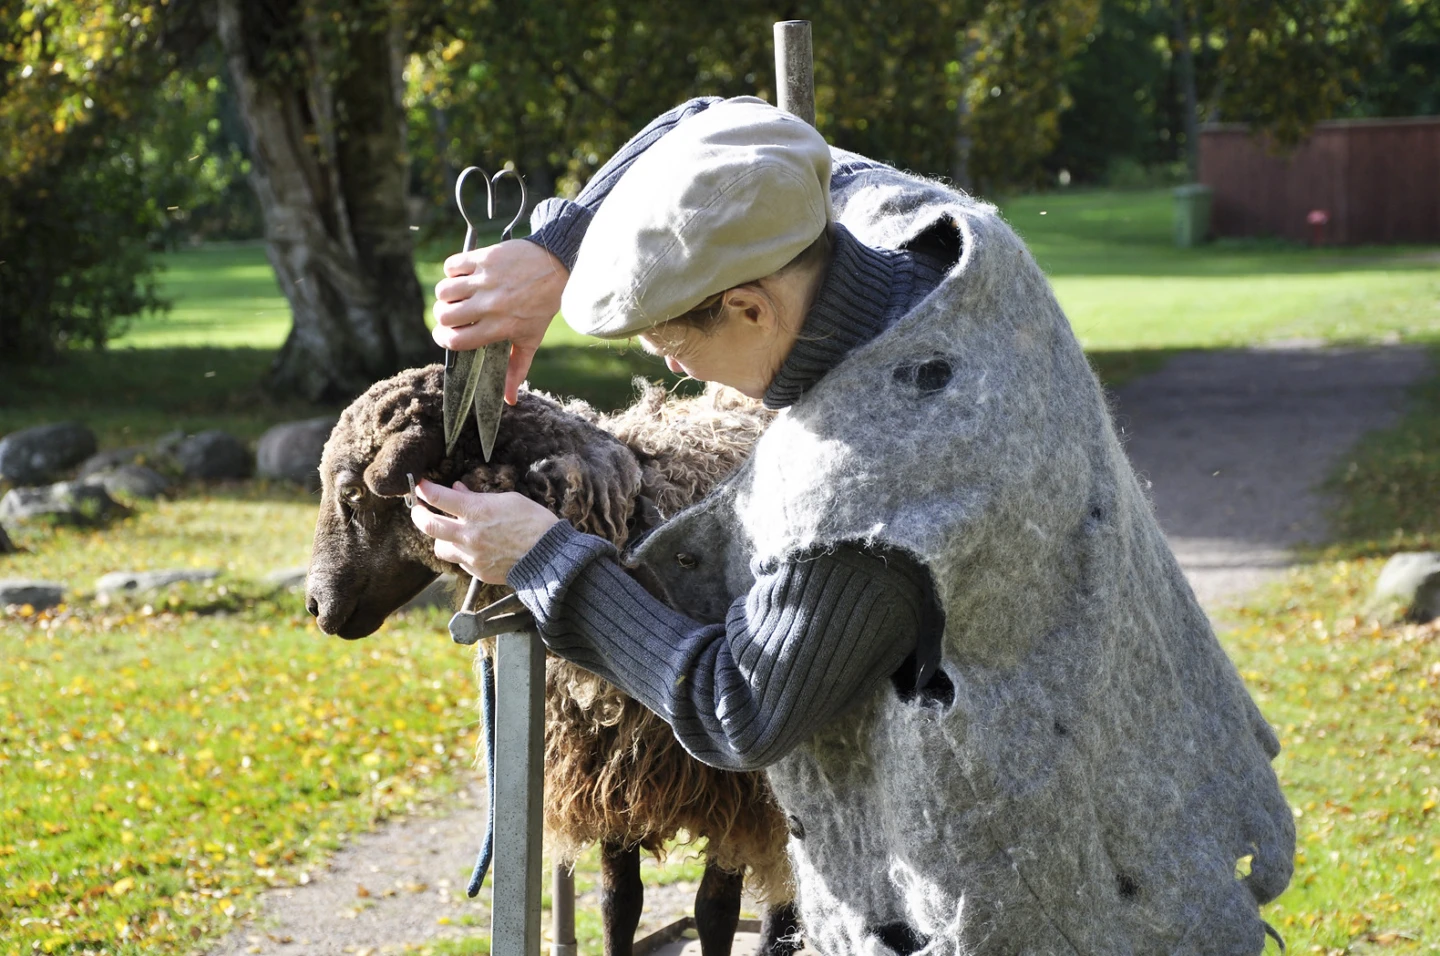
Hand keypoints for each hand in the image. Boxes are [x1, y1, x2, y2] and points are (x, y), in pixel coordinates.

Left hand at [410, 480, 560, 583]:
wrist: (549, 556)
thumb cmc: (534, 523)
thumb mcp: (508, 500)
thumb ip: (478, 496)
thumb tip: (458, 490)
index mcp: (476, 512)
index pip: (438, 497)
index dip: (424, 489)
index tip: (421, 485)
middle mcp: (468, 535)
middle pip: (427, 525)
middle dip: (418, 514)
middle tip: (419, 509)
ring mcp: (471, 556)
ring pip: (439, 548)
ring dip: (440, 538)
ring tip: (448, 533)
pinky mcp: (477, 571)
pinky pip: (459, 561)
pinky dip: (461, 553)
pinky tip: (473, 547)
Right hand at [433, 240, 567, 403]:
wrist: (555, 265)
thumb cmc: (542, 305)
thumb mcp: (532, 338)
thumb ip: (517, 369)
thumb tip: (509, 400)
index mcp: (498, 327)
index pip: (456, 341)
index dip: (443, 340)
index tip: (445, 336)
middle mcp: (489, 305)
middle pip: (444, 316)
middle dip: (442, 316)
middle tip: (451, 314)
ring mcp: (485, 281)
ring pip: (443, 291)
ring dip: (445, 294)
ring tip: (456, 294)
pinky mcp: (484, 258)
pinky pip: (452, 266)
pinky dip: (452, 270)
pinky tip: (464, 275)